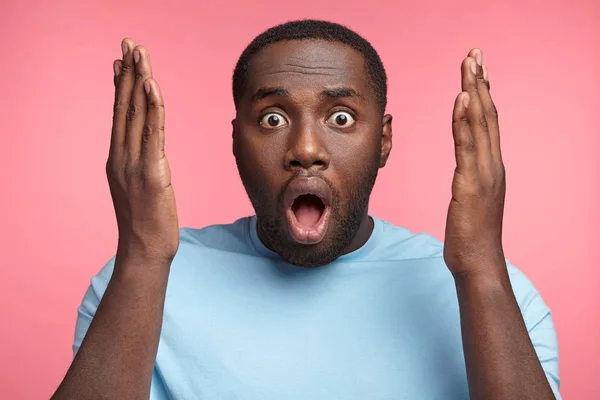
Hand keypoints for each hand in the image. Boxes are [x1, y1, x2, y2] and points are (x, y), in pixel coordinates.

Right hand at [106, 38, 178, 262]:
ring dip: (139, 80)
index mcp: (118, 159)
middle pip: (125, 107)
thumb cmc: (146, 222)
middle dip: (128, 73)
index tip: (120, 60)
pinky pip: (152, 133)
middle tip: (130, 43)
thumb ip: (143, 163)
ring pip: (136, 114)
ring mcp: (133, 164)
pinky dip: (151, 108)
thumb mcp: (139, 186)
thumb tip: (150, 149)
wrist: (144, 250)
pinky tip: (151, 86)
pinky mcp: (151, 173)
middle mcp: (121, 157)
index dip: (120, 85)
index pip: (119, 114)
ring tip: (139, 53)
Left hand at [443, 49, 505, 277]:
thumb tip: (464, 168)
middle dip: (480, 82)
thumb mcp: (469, 199)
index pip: (489, 122)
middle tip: (474, 54)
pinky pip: (467, 146)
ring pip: (480, 125)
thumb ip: (468, 178)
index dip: (484, 93)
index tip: (478, 69)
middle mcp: (492, 165)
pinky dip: (465, 120)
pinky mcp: (470, 184)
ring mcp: (484, 174)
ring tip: (469, 65)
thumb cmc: (472, 234)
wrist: (478, 262)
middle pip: (487, 115)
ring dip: (474, 91)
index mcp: (491, 167)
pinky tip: (462, 98)